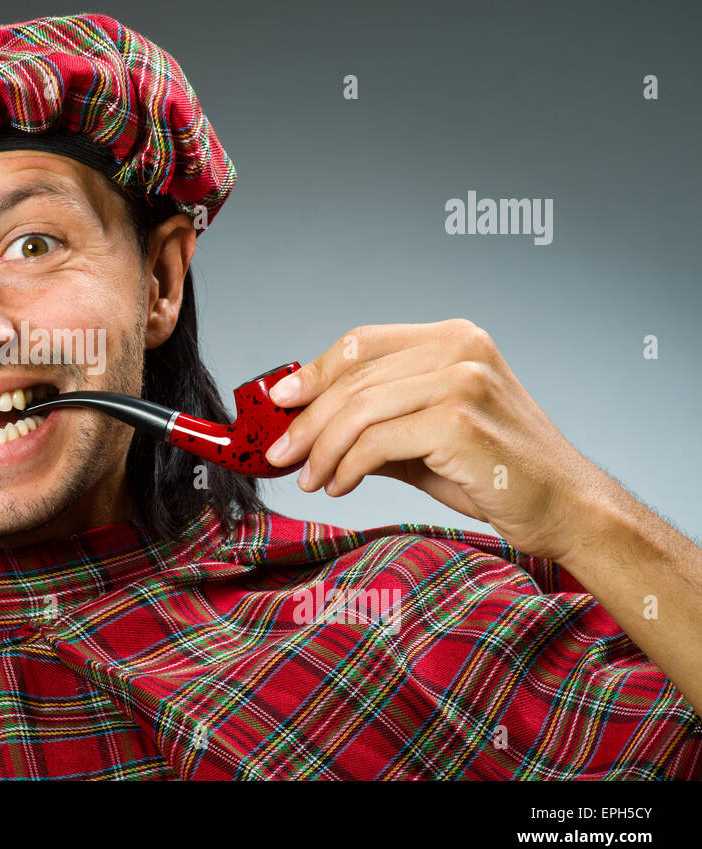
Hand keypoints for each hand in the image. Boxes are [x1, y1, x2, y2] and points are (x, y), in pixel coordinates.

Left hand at [263, 319, 606, 561]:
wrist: (568, 509)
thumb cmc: (496, 473)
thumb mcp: (425, 436)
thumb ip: (373, 422)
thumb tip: (304, 427)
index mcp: (453, 339)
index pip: (363, 344)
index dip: (314, 371)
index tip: (280, 401)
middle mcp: (460, 349)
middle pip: (353, 379)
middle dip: (306, 421)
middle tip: (281, 455)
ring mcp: (462, 381)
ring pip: (358, 410)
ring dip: (322, 450)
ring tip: (312, 479)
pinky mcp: (459, 422)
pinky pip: (376, 442)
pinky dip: (347, 467)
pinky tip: (341, 486)